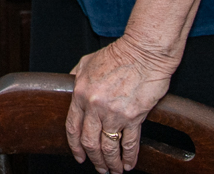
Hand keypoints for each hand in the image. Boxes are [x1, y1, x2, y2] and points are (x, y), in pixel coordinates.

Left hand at [66, 37, 174, 172]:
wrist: (144, 52)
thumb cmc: (118, 54)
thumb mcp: (87, 61)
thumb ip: (76, 77)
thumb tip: (69, 86)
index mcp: (81, 94)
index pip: (72, 127)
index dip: (74, 145)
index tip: (79, 155)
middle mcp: (95, 107)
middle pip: (89, 142)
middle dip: (93, 159)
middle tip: (98, 167)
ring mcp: (114, 114)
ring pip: (108, 147)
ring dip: (110, 163)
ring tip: (114, 170)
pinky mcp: (134, 117)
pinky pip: (130, 144)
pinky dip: (129, 157)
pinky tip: (129, 164)